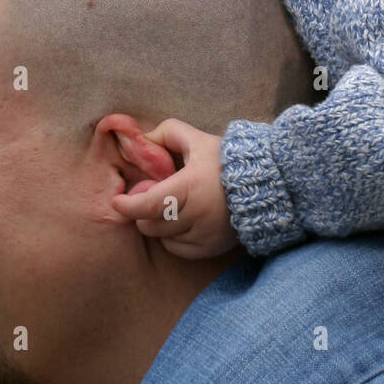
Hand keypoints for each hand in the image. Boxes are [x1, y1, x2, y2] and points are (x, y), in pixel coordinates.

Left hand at [111, 118, 236, 257]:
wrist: (265, 185)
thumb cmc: (227, 160)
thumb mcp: (198, 139)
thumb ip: (167, 134)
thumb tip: (143, 141)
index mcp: (190, 187)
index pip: (149, 205)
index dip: (129, 206)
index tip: (117, 202)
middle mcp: (197, 215)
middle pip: (151, 224)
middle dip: (144, 212)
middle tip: (154, 196)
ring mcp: (204, 235)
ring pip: (162, 237)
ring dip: (159, 223)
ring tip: (174, 206)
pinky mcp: (210, 249)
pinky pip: (177, 249)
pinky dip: (173, 237)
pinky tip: (184, 220)